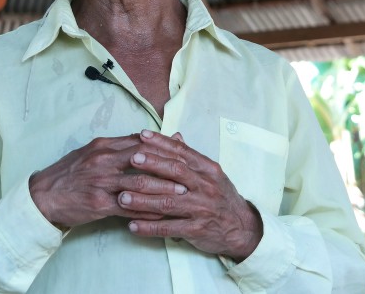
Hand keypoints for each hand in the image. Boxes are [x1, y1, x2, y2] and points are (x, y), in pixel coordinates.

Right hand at [28, 134, 187, 228]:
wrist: (43, 195)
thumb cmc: (71, 173)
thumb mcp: (93, 152)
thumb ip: (120, 145)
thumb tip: (147, 137)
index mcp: (103, 146)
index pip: (139, 142)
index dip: (162, 146)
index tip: (182, 151)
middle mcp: (103, 161)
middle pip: (143, 160)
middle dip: (168, 167)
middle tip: (189, 173)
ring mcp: (101, 182)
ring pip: (139, 184)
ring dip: (163, 189)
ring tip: (182, 194)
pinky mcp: (98, 203)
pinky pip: (128, 207)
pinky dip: (147, 211)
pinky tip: (161, 214)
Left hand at [118, 130, 262, 261]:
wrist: (242, 227)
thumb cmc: (222, 196)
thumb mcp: (211, 174)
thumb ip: (191, 156)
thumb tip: (176, 135)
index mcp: (208, 169)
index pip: (182, 152)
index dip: (161, 143)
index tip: (142, 135)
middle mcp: (205, 187)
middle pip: (175, 172)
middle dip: (152, 165)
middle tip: (131, 159)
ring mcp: (200, 208)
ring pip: (168, 202)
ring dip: (143, 200)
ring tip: (122, 197)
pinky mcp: (196, 230)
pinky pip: (169, 228)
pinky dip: (149, 228)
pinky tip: (132, 225)